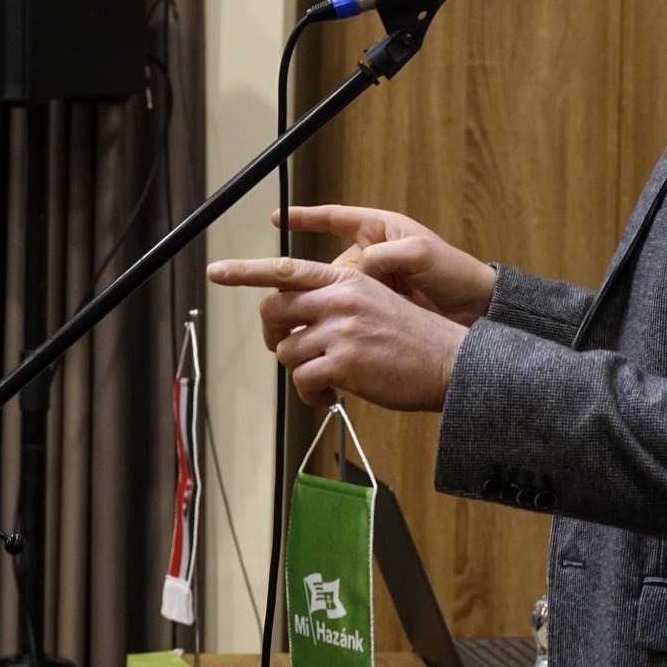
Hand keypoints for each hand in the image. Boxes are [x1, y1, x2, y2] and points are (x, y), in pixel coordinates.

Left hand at [207, 255, 467, 410]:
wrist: (449, 362)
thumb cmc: (412, 338)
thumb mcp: (374, 302)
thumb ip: (335, 302)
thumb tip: (295, 322)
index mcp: (347, 279)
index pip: (286, 269)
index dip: (246, 270)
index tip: (217, 270)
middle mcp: (340, 298)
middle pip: (273, 310)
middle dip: (272, 335)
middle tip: (290, 351)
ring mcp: (341, 330)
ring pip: (286, 350)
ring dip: (300, 371)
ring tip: (326, 381)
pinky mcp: (344, 363)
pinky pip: (303, 381)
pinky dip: (311, 396)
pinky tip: (330, 398)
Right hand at [277, 204, 494, 325]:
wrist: (476, 311)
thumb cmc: (455, 273)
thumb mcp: (422, 254)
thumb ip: (388, 255)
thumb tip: (358, 269)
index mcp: (378, 231)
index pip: (334, 218)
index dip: (304, 218)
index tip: (276, 218)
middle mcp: (369, 257)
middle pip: (322, 268)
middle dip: (304, 284)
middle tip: (289, 300)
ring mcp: (371, 285)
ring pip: (329, 295)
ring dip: (319, 309)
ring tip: (312, 323)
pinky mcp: (374, 311)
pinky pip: (345, 315)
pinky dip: (336, 324)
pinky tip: (333, 333)